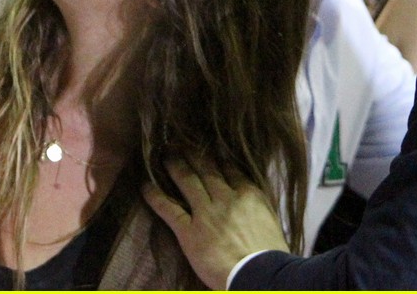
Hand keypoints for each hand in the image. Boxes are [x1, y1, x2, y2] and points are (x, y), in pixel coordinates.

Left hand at [143, 159, 287, 290]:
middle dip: (193, 153)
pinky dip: (154, 195)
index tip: (208, 148)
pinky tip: (145, 185)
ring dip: (174, 165)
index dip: (216, 157)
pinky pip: (168, 208)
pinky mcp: (189, 231)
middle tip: (181, 142)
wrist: (260, 274)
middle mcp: (225, 197)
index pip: (229, 168)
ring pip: (187, 180)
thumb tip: (252, 197)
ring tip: (164, 155)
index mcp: (248, 194)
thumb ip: (258, 205)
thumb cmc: (270, 254)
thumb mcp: (271, 220)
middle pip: (206, 168)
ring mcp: (206, 212)